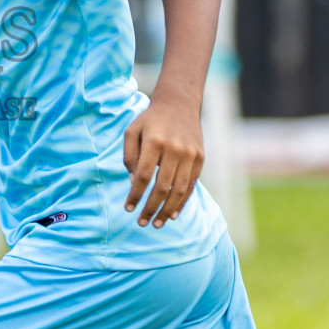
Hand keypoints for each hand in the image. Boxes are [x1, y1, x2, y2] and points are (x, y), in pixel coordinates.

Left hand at [123, 95, 204, 227]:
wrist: (178, 104)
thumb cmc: (150, 120)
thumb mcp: (132, 131)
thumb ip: (129, 156)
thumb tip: (133, 182)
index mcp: (155, 141)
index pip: (144, 176)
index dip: (135, 195)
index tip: (128, 208)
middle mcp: (174, 149)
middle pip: (162, 187)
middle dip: (151, 208)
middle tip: (141, 223)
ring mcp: (190, 155)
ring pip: (179, 190)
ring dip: (167, 211)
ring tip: (157, 223)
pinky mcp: (200, 159)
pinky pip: (191, 185)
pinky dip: (182, 202)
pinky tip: (173, 214)